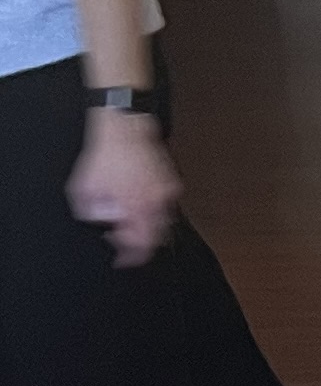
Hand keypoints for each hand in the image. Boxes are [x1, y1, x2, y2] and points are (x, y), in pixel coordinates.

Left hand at [69, 109, 179, 265]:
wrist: (124, 126)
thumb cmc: (105, 156)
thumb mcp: (85, 188)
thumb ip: (92, 211)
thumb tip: (102, 221)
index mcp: (138, 209)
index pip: (142, 245)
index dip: (130, 256)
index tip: (121, 259)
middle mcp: (158, 203)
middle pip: (157, 236)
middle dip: (140, 241)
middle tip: (123, 240)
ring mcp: (167, 191)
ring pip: (164, 220)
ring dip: (148, 226)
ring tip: (130, 222)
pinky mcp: (170, 179)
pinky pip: (165, 203)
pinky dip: (153, 210)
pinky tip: (139, 203)